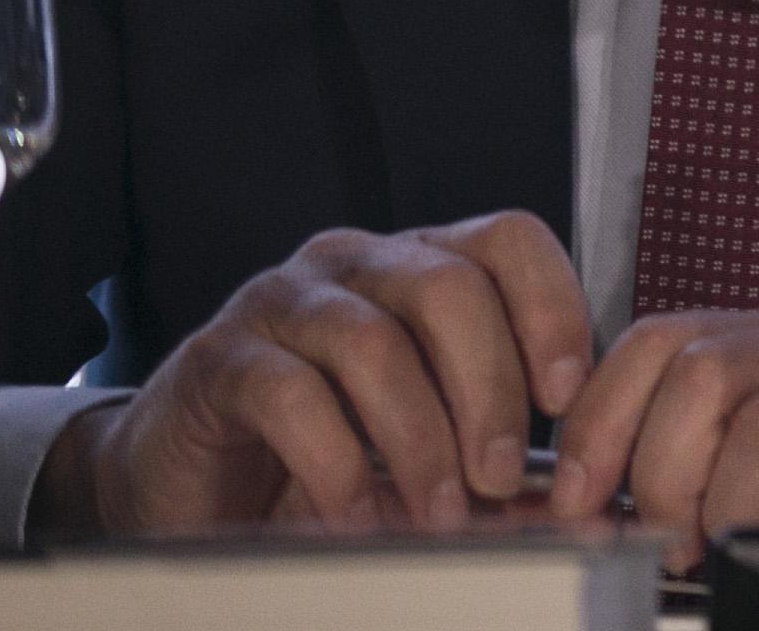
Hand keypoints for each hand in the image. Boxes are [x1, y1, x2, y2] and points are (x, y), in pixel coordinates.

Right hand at [37, 211, 592, 538]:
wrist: (193, 477)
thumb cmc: (326, 446)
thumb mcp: (425, 433)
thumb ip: (488, 442)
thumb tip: (565, 488)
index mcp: (421, 262)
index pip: (509, 241)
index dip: (550, 309)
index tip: (566, 396)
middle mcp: (356, 263)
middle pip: (450, 289)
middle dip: (489, 389)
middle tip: (500, 477)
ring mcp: (283, 302)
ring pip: (374, 342)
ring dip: (419, 438)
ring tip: (438, 510)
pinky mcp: (220, 358)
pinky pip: (292, 396)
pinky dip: (337, 466)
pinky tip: (357, 517)